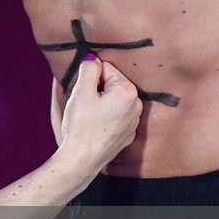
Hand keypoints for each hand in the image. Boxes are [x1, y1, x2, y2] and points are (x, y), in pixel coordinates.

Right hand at [57, 54, 140, 172]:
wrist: (82, 159)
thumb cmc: (81, 126)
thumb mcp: (81, 92)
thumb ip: (88, 70)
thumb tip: (92, 58)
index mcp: (127, 92)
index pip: (106, 68)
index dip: (91, 77)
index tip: (84, 91)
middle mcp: (136, 105)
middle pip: (112, 84)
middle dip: (97, 89)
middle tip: (85, 104)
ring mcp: (134, 121)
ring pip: (114, 100)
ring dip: (101, 103)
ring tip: (89, 116)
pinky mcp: (127, 134)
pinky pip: (116, 116)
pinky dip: (106, 116)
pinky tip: (96, 126)